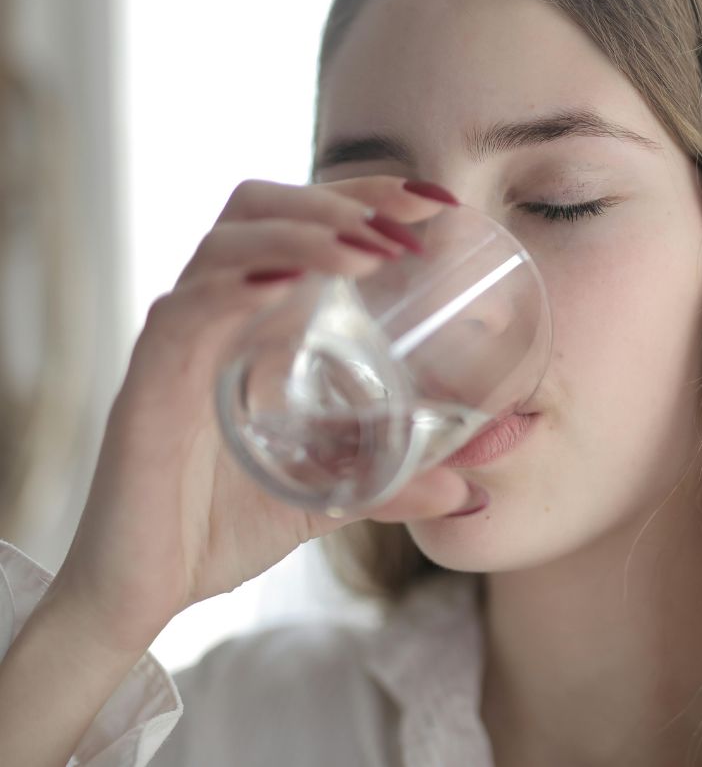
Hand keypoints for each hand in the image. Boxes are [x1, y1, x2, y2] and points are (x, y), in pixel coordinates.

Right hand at [48, 176, 470, 652]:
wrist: (144, 592)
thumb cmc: (221, 527)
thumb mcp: (330, 498)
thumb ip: (394, 487)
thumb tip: (469, 493)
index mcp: (256, 323)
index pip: (302, 224)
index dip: (364, 197)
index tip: (436, 202)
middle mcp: (216, 315)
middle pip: (262, 208)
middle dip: (340, 199)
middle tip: (409, 219)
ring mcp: (179, 341)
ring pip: (228, 244)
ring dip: (303, 234)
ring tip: (368, 251)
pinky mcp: (148, 383)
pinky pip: (186, 312)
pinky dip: (236, 288)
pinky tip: (287, 287)